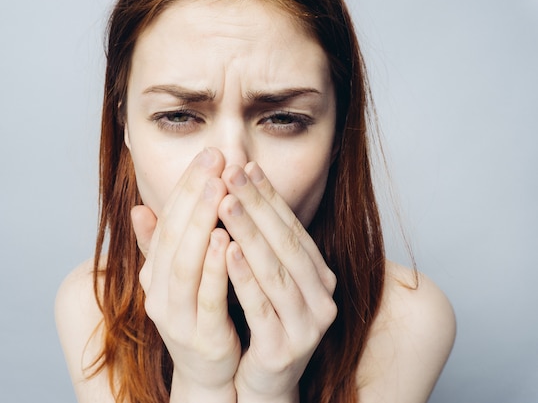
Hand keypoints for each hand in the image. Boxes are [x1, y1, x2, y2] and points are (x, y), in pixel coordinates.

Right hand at [131, 148, 239, 402]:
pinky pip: (207, 298)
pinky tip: (226, 239)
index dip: (185, 187)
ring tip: (218, 189)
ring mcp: (177, 317)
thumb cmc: (199, 315)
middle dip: (193, 195)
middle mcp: (157, 292)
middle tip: (214, 159)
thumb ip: (162, 244)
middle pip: (173, 237)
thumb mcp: (178, 276)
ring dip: (200, 224)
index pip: (166, 221)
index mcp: (154, 273)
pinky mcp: (202, 337)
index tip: (207, 155)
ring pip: (184, 264)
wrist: (209, 372)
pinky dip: (214, 267)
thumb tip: (139, 207)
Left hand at [218, 162, 337, 402]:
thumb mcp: (260, 278)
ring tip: (225, 202)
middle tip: (232, 172)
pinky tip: (226, 251)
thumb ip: (251, 240)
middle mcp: (321, 297)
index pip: (291, 227)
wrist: (263, 382)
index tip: (244, 165)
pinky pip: (262, 307)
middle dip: (257, 205)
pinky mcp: (285, 349)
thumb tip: (228, 191)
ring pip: (275, 271)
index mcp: (317, 275)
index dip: (268, 196)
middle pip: (285, 243)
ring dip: (249, 233)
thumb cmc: (260, 322)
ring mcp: (307, 324)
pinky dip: (244, 277)